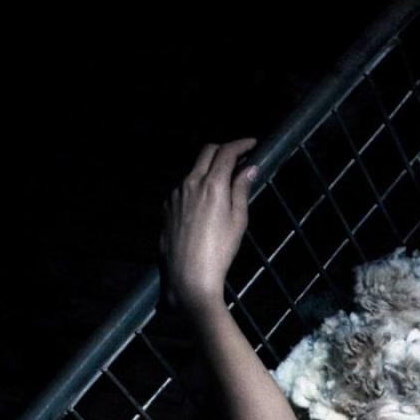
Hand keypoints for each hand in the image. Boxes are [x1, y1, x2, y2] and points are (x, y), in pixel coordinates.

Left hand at [160, 137, 259, 316]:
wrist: (188, 275)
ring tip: (223, 181)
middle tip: (238, 157)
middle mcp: (191, 182)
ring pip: (194, 169)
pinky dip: (197, 185)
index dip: (240, 144)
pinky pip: (184, 187)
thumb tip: (249, 169)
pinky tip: (205, 202)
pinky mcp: (167, 206)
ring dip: (209, 168)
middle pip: (207, 152)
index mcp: (212, 184)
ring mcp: (176, 193)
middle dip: (223, 149)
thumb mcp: (237, 221)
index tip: (252, 144)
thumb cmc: (219, 251)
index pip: (226, 152)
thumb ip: (241, 191)